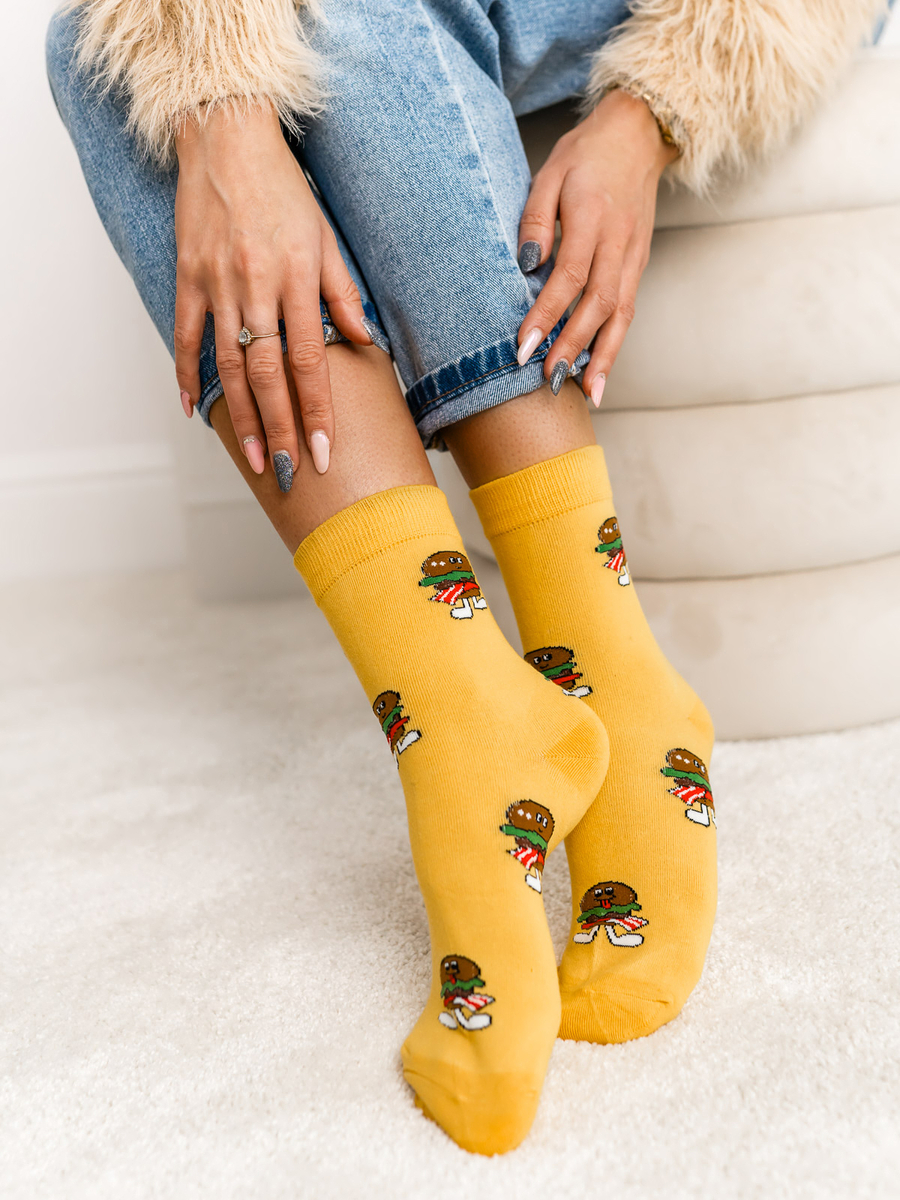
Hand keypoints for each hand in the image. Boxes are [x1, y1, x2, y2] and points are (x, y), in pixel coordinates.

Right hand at [173, 102, 374, 484]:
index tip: (324, 451)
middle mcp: (256, 285)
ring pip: (230, 365)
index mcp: (297, 279)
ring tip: (257, 457)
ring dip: (244, 417)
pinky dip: (186, 374)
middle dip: (283, 428)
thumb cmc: (284, 187)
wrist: (226, 134)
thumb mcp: (326, 237)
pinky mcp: (187, 276)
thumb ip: (343, 294)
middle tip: (291, 472)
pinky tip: (193, 410)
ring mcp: (216, 283)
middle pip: (270, 375)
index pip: (310, 361)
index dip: (318, 411)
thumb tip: (364, 342)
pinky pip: (184, 335)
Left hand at [516, 89, 677, 404]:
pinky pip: (628, 308)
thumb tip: (526, 266)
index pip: (569, 276)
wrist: (637, 134)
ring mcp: (634, 254)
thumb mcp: (550, 172)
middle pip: (599, 303)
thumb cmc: (586, 154)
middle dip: (574, 346)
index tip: (524, 347)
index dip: (547, 314)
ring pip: (621, 313)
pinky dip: (615, 343)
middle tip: (549, 380)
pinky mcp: (639, 263)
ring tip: (588, 393)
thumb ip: (536, 218)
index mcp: (594, 216)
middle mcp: (619, 241)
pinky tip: (600, 371)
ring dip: (604, 356)